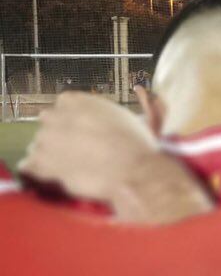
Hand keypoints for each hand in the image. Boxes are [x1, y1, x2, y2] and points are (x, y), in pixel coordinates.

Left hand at [19, 92, 159, 203]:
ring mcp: (45, 140)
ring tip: (72, 166)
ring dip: (50, 155)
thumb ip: (102, 114)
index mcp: (75, 100)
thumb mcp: (124, 116)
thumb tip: (105, 115)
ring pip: (38, 146)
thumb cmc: (136, 144)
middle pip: (48, 124)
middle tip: (78, 150)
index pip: (63, 104)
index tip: (83, 130)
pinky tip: (54, 175)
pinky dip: (38, 172)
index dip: (73, 119)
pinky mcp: (41, 164)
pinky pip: (29, 166)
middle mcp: (55, 116)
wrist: (134, 170)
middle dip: (59, 135)